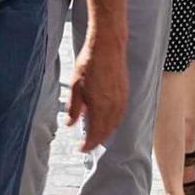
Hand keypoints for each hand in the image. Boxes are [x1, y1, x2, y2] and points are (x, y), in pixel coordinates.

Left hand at [66, 36, 127, 151]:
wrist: (107, 46)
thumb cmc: (89, 63)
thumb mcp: (75, 85)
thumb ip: (73, 108)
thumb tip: (70, 124)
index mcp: (99, 106)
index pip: (95, 134)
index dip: (88, 145)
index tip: (81, 148)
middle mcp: (113, 105)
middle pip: (106, 132)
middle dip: (97, 141)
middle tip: (87, 144)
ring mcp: (121, 99)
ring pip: (115, 124)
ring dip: (106, 132)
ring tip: (95, 134)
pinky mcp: (125, 92)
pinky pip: (120, 114)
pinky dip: (113, 122)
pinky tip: (107, 119)